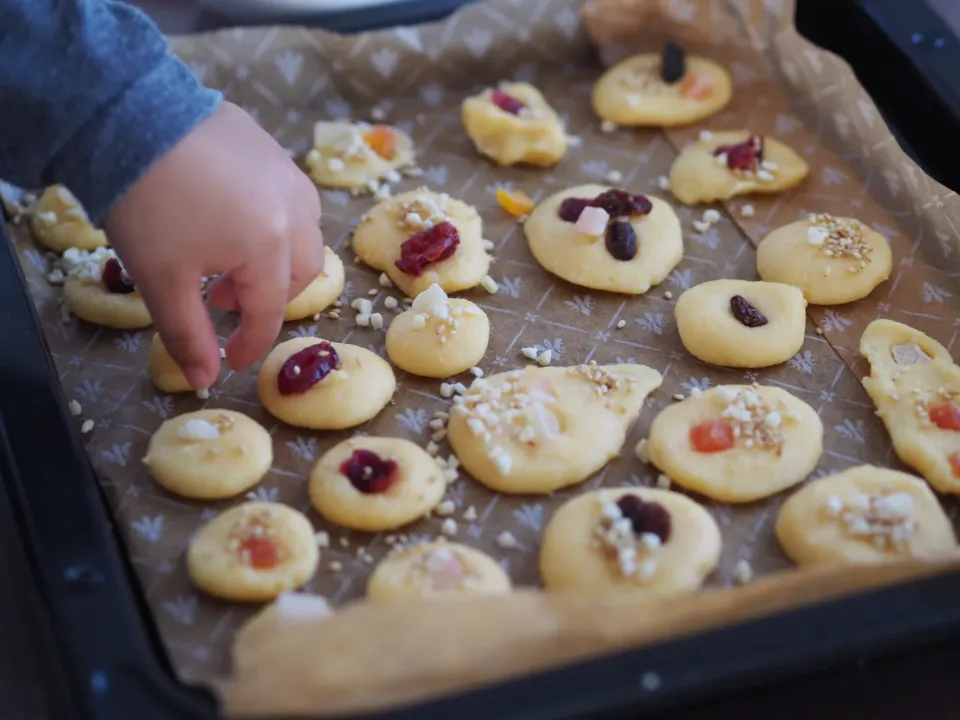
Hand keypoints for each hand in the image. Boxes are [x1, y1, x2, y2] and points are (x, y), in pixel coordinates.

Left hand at [103, 101, 323, 388]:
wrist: (126, 115)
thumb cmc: (146, 205)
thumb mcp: (161, 280)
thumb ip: (189, 335)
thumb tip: (205, 381)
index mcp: (270, 246)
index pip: (270, 311)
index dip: (251, 344)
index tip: (229, 362)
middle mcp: (293, 210)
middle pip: (303, 272)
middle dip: (270, 298)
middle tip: (224, 301)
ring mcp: (285, 173)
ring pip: (306, 230)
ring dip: (279, 258)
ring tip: (231, 259)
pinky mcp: (270, 147)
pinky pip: (290, 196)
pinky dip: (275, 221)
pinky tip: (234, 217)